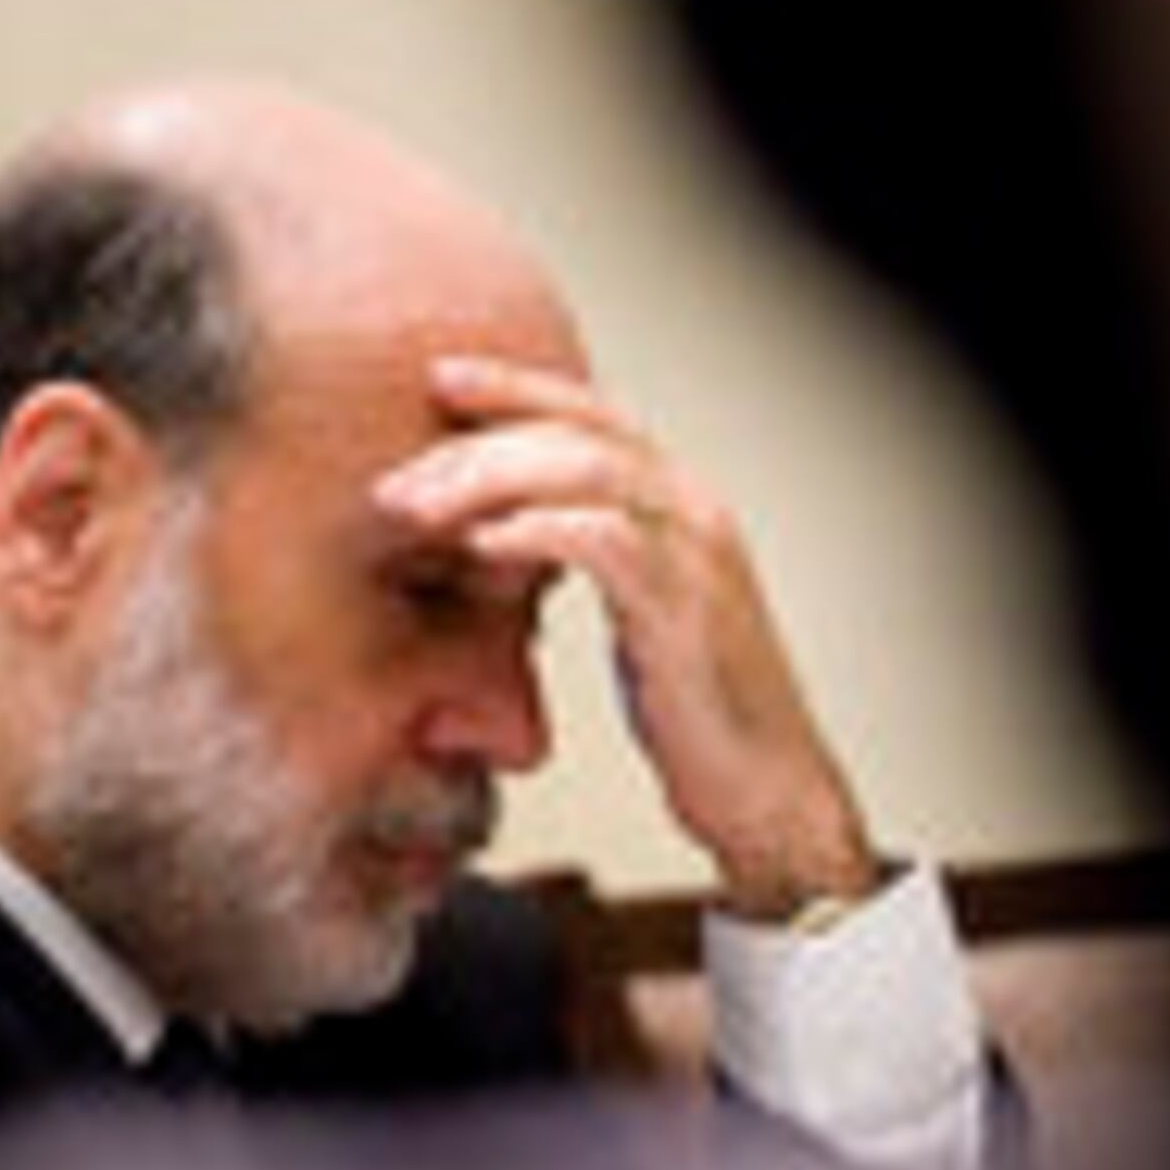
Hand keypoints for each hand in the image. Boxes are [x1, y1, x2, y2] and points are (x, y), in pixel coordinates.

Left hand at [374, 353, 883, 921]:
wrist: (770, 792)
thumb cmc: (698, 713)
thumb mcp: (636, 616)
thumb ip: (587, 561)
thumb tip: (490, 540)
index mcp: (679, 500)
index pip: (592, 412)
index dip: (516, 386)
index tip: (440, 377)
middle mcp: (693, 506)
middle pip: (578, 430)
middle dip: (480, 442)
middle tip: (399, 481)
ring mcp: (695, 552)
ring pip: (590, 470)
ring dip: (492, 479)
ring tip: (421, 508)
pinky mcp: (685, 609)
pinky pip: (606, 542)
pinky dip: (538, 532)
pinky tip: (483, 546)